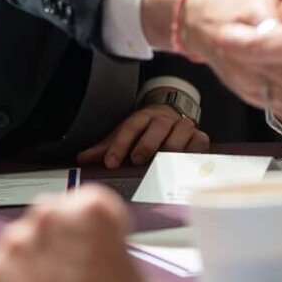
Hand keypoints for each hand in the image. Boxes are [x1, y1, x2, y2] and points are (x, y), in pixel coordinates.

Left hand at [0, 187, 158, 281]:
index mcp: (93, 211)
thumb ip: (120, 264)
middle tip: (72, 269)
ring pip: (21, 240)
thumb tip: (112, 272)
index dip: (100, 225)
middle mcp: (50, 218)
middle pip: (52, 214)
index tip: (102, 241)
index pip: (92, 200)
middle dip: (61, 236)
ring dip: (33, 258)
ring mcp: (16, 244)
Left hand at [76, 104, 207, 168]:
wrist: (172, 115)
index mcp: (143, 116)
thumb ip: (105, 147)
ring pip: (179, 135)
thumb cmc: (146, 130)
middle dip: (146, 145)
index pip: (130, 127)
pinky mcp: (199, 136)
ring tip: (161, 165)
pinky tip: (185, 164)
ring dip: (170, 150)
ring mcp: (183, 126)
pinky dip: (193, 152)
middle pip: (156, 129)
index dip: (119, 144)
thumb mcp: (125, 135)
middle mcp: (164, 119)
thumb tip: (82, 158)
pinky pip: (199, 142)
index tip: (110, 162)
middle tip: (136, 160)